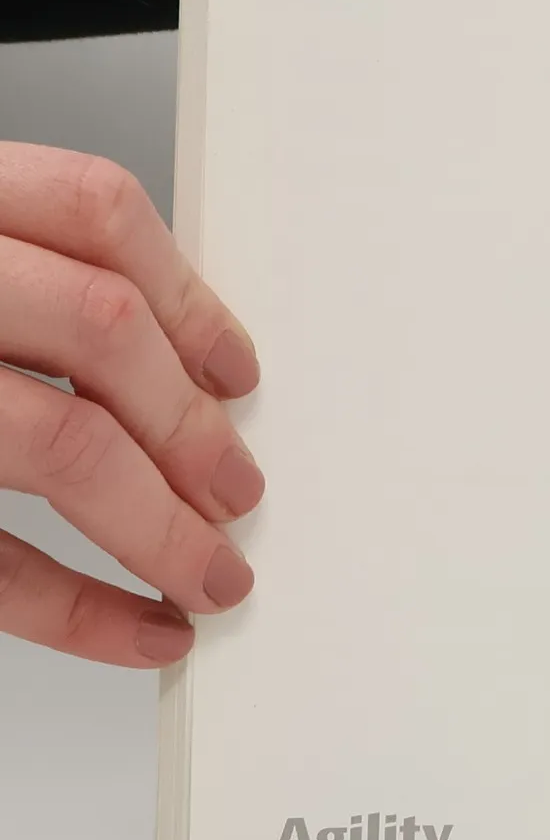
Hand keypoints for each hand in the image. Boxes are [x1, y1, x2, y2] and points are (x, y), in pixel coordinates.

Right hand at [0, 143, 261, 667]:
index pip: (90, 209)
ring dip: (159, 522)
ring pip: (57, 442)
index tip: (235, 370)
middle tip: (237, 489)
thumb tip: (166, 367)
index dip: (187, 296)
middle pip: (97, 326)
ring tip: (210, 573)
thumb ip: (3, 279)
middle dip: (188, 423)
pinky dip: (80, 609)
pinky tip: (139, 631)